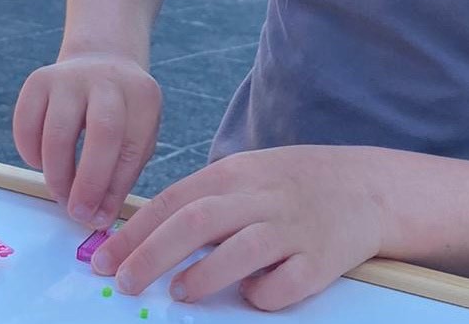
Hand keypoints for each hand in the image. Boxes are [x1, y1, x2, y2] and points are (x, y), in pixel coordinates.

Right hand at [13, 52, 160, 229]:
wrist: (101, 64)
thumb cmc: (122, 116)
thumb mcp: (137, 138)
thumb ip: (121, 176)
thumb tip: (96, 219)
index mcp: (143, 96)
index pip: (132, 147)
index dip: (114, 189)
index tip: (99, 219)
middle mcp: (108, 79)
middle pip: (102, 133)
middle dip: (88, 182)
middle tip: (77, 213)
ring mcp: (71, 76)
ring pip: (58, 131)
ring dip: (56, 174)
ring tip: (61, 194)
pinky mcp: (39, 79)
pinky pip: (26, 124)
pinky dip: (30, 153)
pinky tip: (43, 163)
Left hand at [91, 145, 388, 310]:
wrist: (366, 186)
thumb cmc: (291, 185)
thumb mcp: (244, 176)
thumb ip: (201, 201)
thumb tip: (142, 238)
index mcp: (235, 173)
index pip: (172, 200)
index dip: (133, 232)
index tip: (102, 259)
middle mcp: (261, 196)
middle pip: (196, 222)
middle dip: (151, 254)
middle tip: (124, 282)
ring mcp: (293, 227)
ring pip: (240, 250)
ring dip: (203, 275)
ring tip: (178, 293)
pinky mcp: (322, 259)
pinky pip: (286, 283)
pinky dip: (263, 293)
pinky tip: (250, 295)